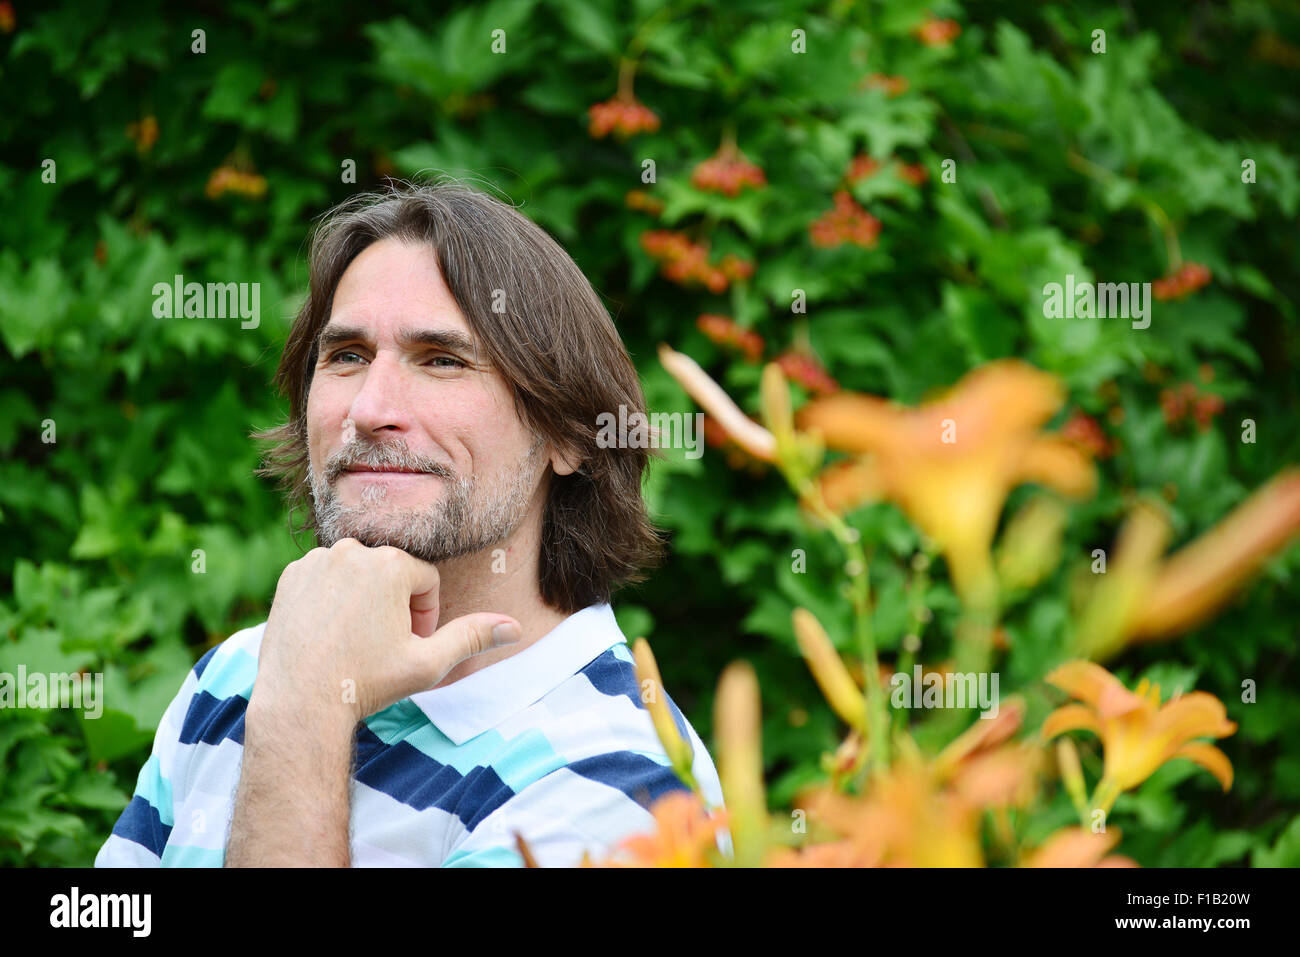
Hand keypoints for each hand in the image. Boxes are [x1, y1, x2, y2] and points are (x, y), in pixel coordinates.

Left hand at [250, 538, 520, 725]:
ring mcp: (317, 560)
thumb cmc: (367, 683)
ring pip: (358, 575)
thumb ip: (472, 637)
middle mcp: (354, 550)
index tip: (407, 647)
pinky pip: (325, 578)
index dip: (424, 618)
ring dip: (363, 601)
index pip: (426, 581)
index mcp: (392, 564)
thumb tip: (515, 627)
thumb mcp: (428, 663)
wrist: (299, 701)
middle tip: (379, 648)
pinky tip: (328, 634)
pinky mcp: (291, 574)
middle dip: (393, 607)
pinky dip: (331, 600)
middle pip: (391, 574)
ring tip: (354, 642)